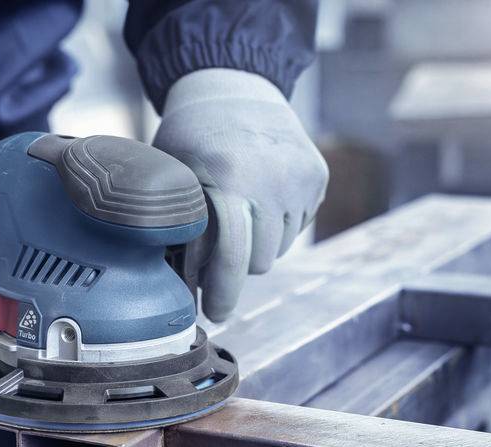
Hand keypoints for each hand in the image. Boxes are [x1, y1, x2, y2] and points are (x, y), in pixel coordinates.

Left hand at [153, 69, 327, 321]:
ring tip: (237, 215)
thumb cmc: (191, 138)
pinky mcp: (318, 177)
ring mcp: (301, 179)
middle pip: (259, 262)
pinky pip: (297, 226)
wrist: (235, 88)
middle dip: (235, 265)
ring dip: (257, 244)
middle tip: (215, 255)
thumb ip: (177, 225)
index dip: (221, 293)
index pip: (231, 259)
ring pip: (279, 248)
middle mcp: (275, 181)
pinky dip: (276, 224)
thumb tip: (179, 286)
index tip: (214, 313)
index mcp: (230, 179)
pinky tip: (259, 198)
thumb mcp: (172, 175)